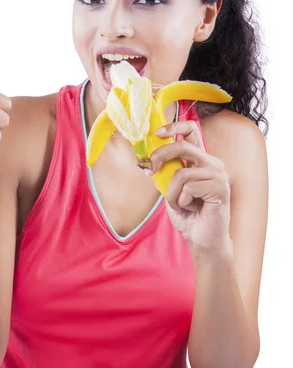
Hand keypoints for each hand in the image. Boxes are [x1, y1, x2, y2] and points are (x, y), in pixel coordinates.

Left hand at [148, 120, 231, 254]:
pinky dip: (181, 201)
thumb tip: (147, 158)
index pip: (191, 130)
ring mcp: (218, 175)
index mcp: (201, 159)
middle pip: (182, 145)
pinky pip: (188, 188)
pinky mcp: (220, 189)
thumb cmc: (188, 215)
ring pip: (181, 173)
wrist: (202, 240)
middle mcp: (212, 163)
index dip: (174, 126)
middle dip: (160, 156)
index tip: (157, 133)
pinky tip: (192, 209)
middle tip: (150, 171)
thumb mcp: (170, 188)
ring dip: (172, 193)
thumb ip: (164, 171)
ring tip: (181, 204)